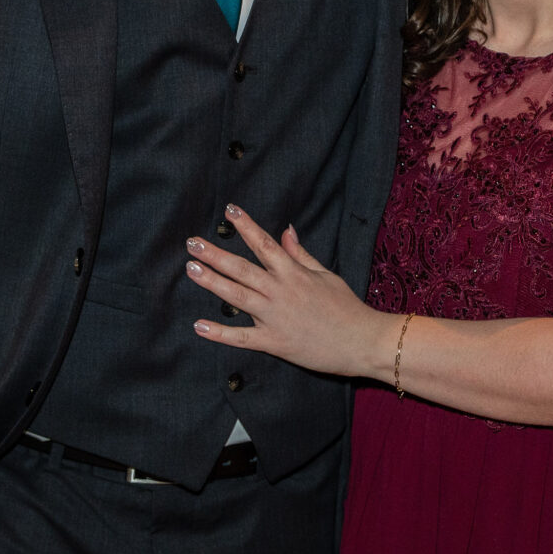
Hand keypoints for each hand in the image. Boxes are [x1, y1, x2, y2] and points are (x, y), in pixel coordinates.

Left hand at [185, 204, 384, 379]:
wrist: (362, 342)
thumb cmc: (347, 307)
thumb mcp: (325, 274)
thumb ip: (301, 254)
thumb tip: (286, 230)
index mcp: (294, 274)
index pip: (265, 244)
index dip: (246, 226)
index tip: (229, 211)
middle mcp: (281, 292)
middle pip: (242, 269)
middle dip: (215, 254)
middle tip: (192, 242)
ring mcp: (275, 318)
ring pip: (237, 296)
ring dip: (212, 282)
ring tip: (191, 268)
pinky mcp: (274, 342)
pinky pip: (242, 338)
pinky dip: (219, 333)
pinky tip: (198, 325)